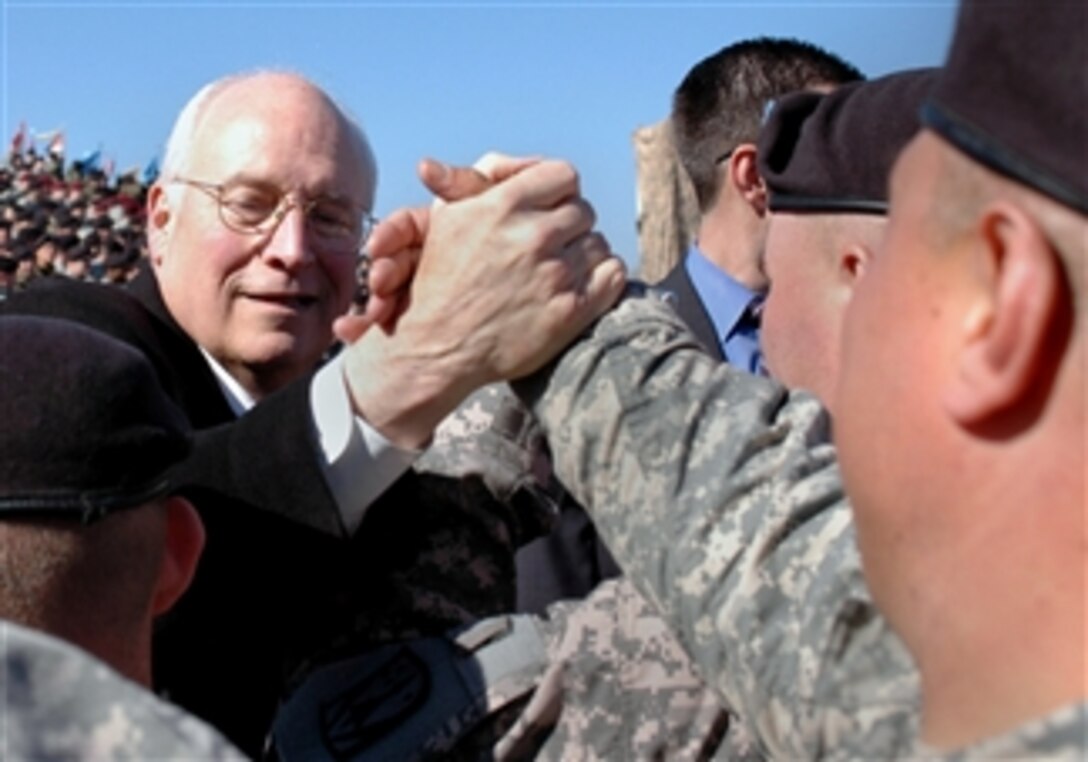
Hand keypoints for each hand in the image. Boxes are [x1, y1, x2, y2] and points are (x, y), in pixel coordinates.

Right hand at [338, 156, 626, 447]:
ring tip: (557, 270)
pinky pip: (614, 273)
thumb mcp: (448, 218)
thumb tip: (511, 160)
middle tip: (548, 245)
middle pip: (584, 211)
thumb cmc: (441, 282)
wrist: (438, 350)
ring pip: (599, 242)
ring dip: (582, 254)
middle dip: (568, 226)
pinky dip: (602, 277)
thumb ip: (479, 178)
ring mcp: (555, 274)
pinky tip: (579, 285)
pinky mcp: (571, 310)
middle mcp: (532, 236)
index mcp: (502, 205)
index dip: (558, 192)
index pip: (564, 175)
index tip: (548, 209)